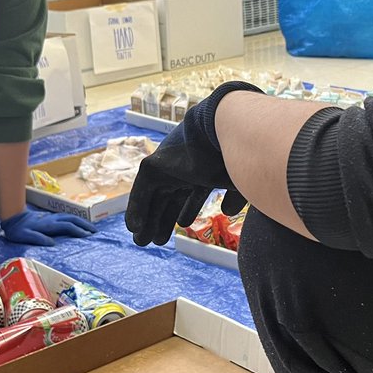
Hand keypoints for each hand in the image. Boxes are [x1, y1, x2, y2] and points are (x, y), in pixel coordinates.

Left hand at [1, 210, 95, 245]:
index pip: (68, 226)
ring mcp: (52, 217)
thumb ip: (38, 238)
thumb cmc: (18, 230)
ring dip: (81, 221)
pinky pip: (66, 217)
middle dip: (85, 224)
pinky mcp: (50, 217)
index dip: (78, 231)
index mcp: (49, 225)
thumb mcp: (25, 236)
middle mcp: (53, 219)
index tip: (87, 236)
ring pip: (70, 216)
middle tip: (95, 231)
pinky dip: (75, 220)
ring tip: (90, 227)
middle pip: (73, 219)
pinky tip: (77, 224)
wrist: (12, 217)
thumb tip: (52, 243)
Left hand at [125, 81, 262, 246]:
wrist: (221, 130)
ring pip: (154, 197)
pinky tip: (133, 228)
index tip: (182, 226)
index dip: (186, 211)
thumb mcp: (239, 180)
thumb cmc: (237, 155)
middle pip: (170, 198)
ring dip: (148, 219)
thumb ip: (235, 196)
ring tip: (143, 240)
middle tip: (157, 242)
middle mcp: (183, 168)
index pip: (191, 194)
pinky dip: (136, 209)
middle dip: (163, 221)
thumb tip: (226, 212)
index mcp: (202, 171)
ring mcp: (168, 166)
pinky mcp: (153, 166)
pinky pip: (141, 191)